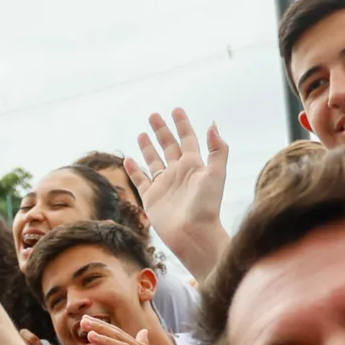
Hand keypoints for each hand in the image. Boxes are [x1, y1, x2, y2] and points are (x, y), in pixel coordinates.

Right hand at [127, 111, 231, 281]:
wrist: (194, 234)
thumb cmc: (207, 206)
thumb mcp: (216, 174)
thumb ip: (217, 149)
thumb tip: (213, 124)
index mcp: (194, 165)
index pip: (187, 139)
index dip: (182, 124)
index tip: (176, 110)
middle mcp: (178, 173)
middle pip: (168, 146)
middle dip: (162, 130)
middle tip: (154, 115)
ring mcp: (164, 185)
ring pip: (154, 161)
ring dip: (148, 147)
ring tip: (142, 133)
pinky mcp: (151, 198)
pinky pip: (141, 181)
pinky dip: (134, 170)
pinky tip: (128, 160)